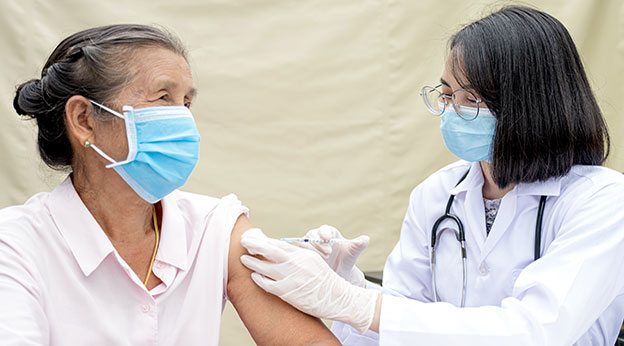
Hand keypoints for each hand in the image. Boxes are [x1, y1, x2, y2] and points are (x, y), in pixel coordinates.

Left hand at [239, 228, 378, 333]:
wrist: (338, 298)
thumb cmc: (326, 281)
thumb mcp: (314, 261)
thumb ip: (298, 255)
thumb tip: (281, 250)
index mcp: (303, 254)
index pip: (279, 244)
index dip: (264, 241)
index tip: (253, 238)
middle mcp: (297, 264)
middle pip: (270, 251)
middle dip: (255, 245)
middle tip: (243, 242)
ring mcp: (292, 278)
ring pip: (266, 267)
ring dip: (253, 262)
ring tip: (243, 259)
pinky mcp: (289, 292)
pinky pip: (268, 284)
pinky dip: (259, 279)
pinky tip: (254, 276)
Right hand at [299, 225, 368, 286]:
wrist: (338, 272)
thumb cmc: (345, 259)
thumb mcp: (353, 252)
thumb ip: (358, 245)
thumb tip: (366, 239)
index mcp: (329, 233)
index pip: (324, 229)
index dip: (324, 232)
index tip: (327, 238)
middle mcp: (317, 237)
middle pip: (312, 235)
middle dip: (318, 243)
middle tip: (328, 253)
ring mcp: (309, 246)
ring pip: (304, 244)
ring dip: (312, 251)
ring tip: (323, 259)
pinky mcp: (304, 255)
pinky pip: (299, 254)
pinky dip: (303, 257)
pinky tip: (312, 264)